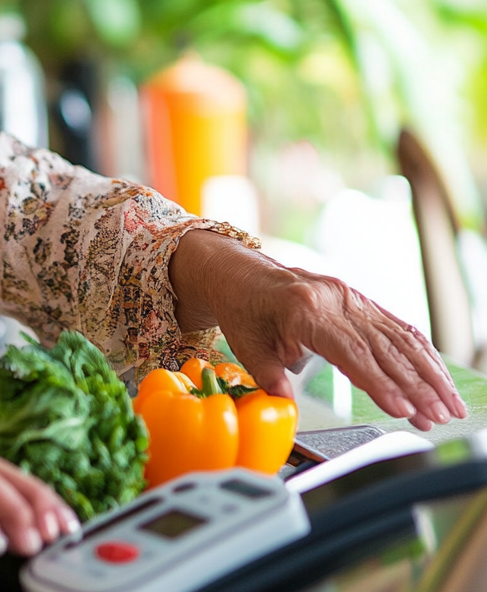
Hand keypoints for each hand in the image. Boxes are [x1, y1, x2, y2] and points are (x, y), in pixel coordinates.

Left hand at [169, 230, 467, 430]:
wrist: (242, 274)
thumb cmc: (244, 311)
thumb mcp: (247, 347)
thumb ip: (269, 378)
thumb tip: (284, 407)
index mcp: (305, 310)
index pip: (351, 352)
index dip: (380, 382)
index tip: (403, 409)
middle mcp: (335, 300)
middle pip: (384, 347)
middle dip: (416, 386)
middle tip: (438, 417)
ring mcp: (350, 297)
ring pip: (399, 337)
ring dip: (428, 373)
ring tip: (449, 406)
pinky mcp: (360, 300)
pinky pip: (397, 327)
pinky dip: (421, 354)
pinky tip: (438, 378)